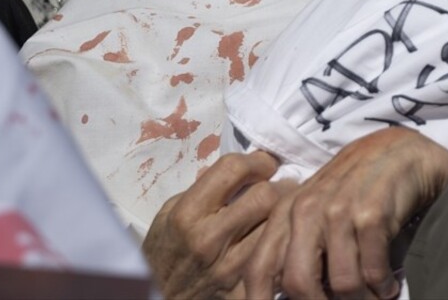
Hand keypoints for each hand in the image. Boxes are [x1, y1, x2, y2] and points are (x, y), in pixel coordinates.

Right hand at [143, 150, 281, 298]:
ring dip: (283, 215)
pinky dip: (281, 245)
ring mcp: (227, 268)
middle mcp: (208, 239)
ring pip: (276, 227)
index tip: (265, 163)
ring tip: (283, 210)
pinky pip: (275, 259)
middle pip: (265, 196)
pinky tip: (278, 239)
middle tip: (282, 184)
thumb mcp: (169, 213)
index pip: (233, 169)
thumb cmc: (163, 253)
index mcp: (187, 213)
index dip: (257, 160)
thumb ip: (203, 188)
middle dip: (279, 185)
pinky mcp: (241, 290)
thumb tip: (238, 166)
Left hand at [242, 127, 447, 299]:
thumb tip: (285, 294)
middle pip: (298, 283)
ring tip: (373, 298)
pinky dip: (383, 287)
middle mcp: (307, 210)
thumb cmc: (357, 187)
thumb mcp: (317, 210)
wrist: (402, 151)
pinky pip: (373, 271)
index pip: (258, 268)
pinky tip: (389, 285)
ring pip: (341, 283)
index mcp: (286, 213)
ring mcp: (339, 211)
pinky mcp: (372, 214)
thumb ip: (297, 246)